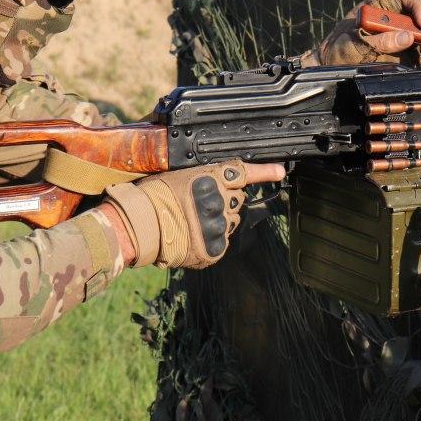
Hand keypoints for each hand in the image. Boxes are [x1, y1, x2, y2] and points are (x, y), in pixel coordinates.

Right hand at [101, 161, 283, 268]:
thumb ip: (208, 178)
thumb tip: (224, 182)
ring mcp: (219, 226)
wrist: (139, 224)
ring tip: (192, 220)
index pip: (244, 172)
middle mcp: (221, 201)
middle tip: (201, 203)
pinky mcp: (214, 248)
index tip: (280, 172)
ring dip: (218, 220)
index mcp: (212, 178)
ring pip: (230, 221)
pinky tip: (192, 235)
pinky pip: (221, 242)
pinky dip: (211, 240)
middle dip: (225, 200)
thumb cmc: (152, 195)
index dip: (265, 172)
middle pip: (237, 200)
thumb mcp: (180, 174)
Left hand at [305, 0, 420, 65]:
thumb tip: (408, 37)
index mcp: (378, 8)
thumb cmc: (338, 48)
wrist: (330, 67)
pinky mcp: (401, 51)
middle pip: (418, 14)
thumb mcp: (355, 43)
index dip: (416, 6)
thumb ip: (381, 40)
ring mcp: (397, 35)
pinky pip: (419, 48)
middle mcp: (391, 18)